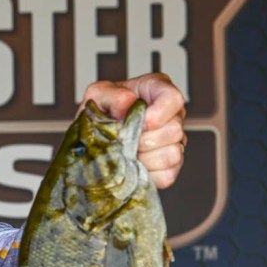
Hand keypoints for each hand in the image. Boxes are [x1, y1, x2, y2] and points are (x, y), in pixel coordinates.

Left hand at [80, 72, 185, 188]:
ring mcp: (174, 141)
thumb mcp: (97, 96)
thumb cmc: (99, 113)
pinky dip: (146, 173)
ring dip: (144, 157)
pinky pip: (167, 174)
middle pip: (174, 130)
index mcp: (157, 91)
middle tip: (124, 140)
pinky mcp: (169, 166)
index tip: (141, 122)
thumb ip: (111, 95)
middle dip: (144, 139)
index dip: (158, 113)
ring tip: (126, 152)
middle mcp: (171, 115)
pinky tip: (133, 165)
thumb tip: (127, 103)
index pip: (173, 98)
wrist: (92, 138)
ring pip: (173, 154)